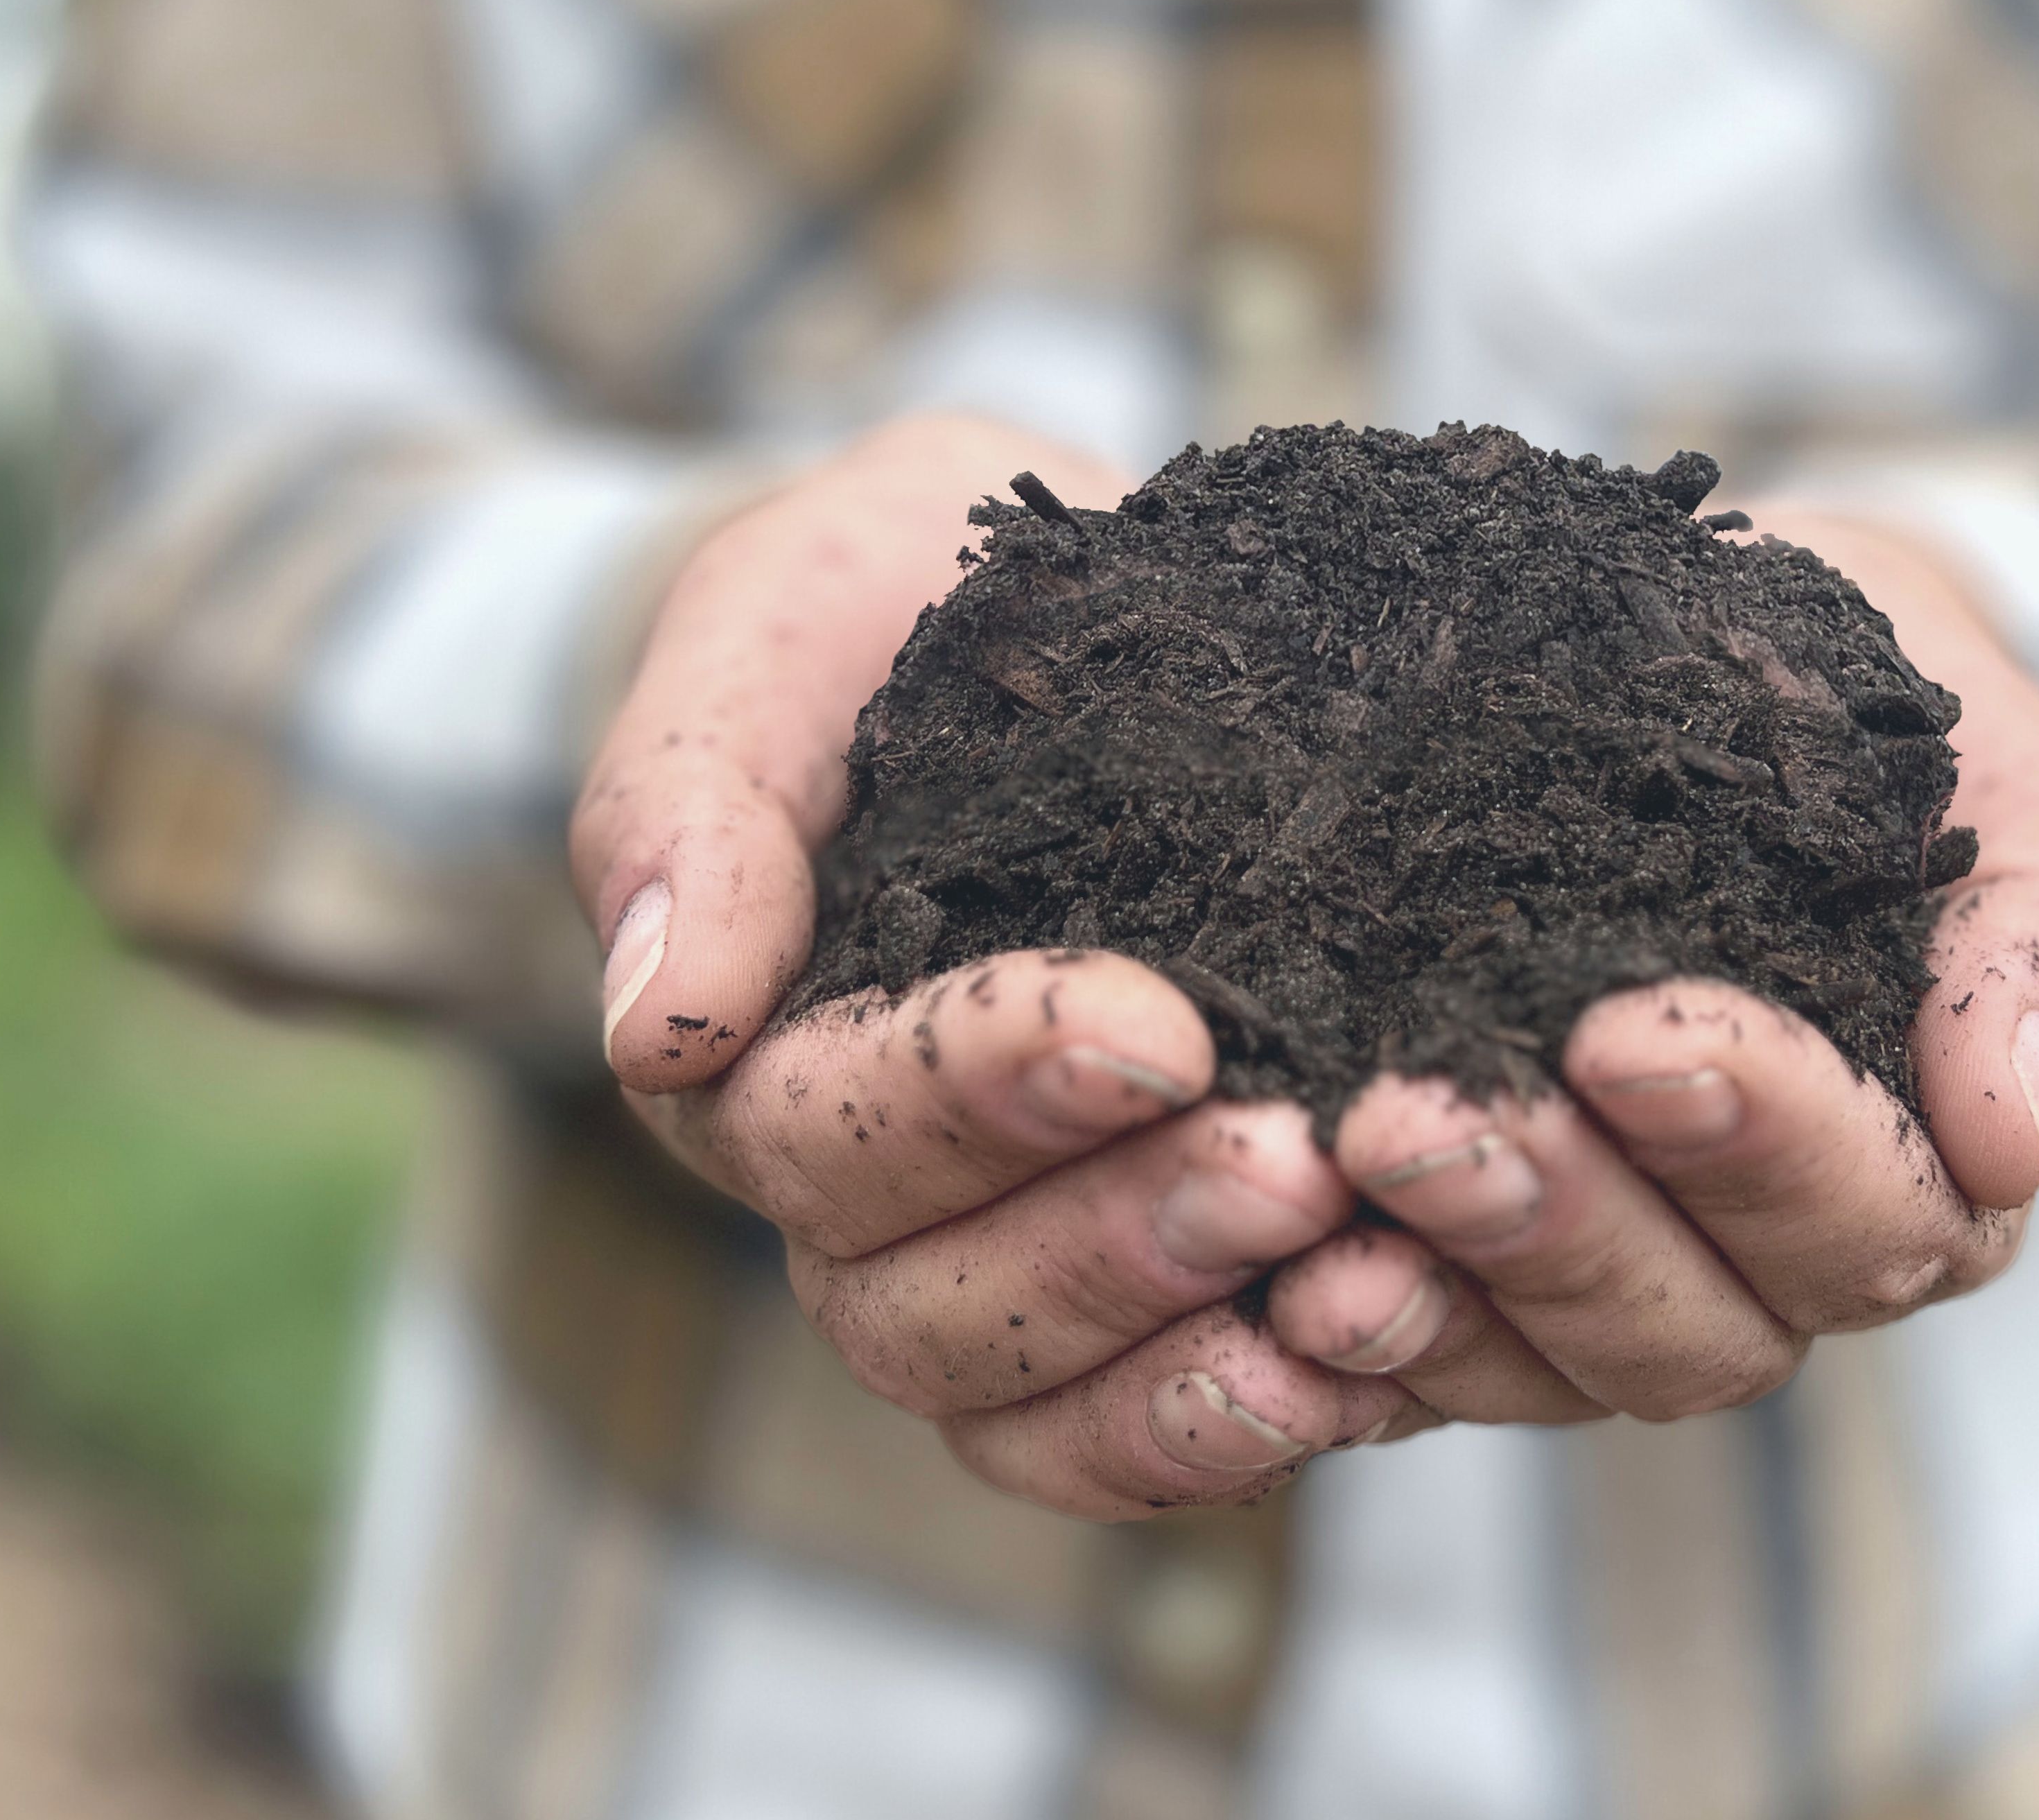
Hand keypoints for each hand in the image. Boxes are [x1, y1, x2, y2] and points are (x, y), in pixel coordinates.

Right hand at [571, 413, 1419, 1519]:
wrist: (1050, 629)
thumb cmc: (886, 613)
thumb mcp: (776, 633)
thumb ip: (692, 805)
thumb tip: (654, 1022)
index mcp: (755, 1060)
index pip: (822, 1135)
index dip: (975, 1099)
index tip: (1155, 1028)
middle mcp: (862, 1200)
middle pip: (924, 1311)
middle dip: (1109, 1245)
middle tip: (1291, 1162)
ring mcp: (998, 1257)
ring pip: (1034, 1402)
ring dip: (1192, 1349)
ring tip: (1360, 1277)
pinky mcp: (1143, 1284)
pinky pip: (1151, 1425)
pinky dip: (1252, 1414)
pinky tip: (1383, 1348)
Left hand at [1262, 511, 2038, 1423]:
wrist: (1725, 664)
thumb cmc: (1884, 716)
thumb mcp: (1996, 783)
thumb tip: (2015, 1132)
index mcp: (1913, 1173)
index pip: (1866, 1218)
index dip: (1758, 1145)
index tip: (1634, 1032)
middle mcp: (1760, 1263)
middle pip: (1692, 1328)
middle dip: (1558, 1226)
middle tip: (1414, 1123)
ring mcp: (1608, 1281)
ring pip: (1543, 1362)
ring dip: (1430, 1285)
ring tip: (1314, 1180)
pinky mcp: (1471, 1276)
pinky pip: (1413, 1360)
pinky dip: (1337, 1336)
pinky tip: (1255, 1271)